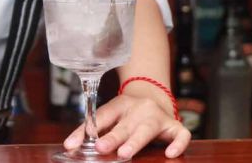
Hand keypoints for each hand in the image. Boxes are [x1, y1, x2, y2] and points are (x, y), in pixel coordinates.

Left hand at [64, 91, 190, 159]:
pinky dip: (178, 144)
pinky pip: (181, 134)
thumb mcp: (111, 117)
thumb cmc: (128, 114)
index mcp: (120, 104)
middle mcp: (140, 108)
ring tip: (124, 153)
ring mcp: (158, 117)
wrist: (155, 98)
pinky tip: (170, 154)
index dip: (87, 130)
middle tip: (100, 147)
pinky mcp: (175, 126)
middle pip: (124, 124)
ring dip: (135, 141)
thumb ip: (93, 131)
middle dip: (112, 137)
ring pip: (148, 129)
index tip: (72, 144)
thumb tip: (70, 147)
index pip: (102, 116)